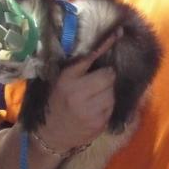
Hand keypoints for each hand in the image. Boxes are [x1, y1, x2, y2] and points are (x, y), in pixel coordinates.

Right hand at [35, 35, 116, 152]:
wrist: (50, 136)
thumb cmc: (56, 102)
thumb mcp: (60, 81)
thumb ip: (77, 67)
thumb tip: (99, 47)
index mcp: (66, 80)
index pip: (91, 58)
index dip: (106, 45)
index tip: (118, 32)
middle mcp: (78, 94)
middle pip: (109, 76)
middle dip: (106, 76)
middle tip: (98, 81)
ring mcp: (89, 111)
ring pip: (112, 92)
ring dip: (108, 92)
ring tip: (95, 97)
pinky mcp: (98, 124)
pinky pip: (112, 107)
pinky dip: (107, 106)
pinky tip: (96, 109)